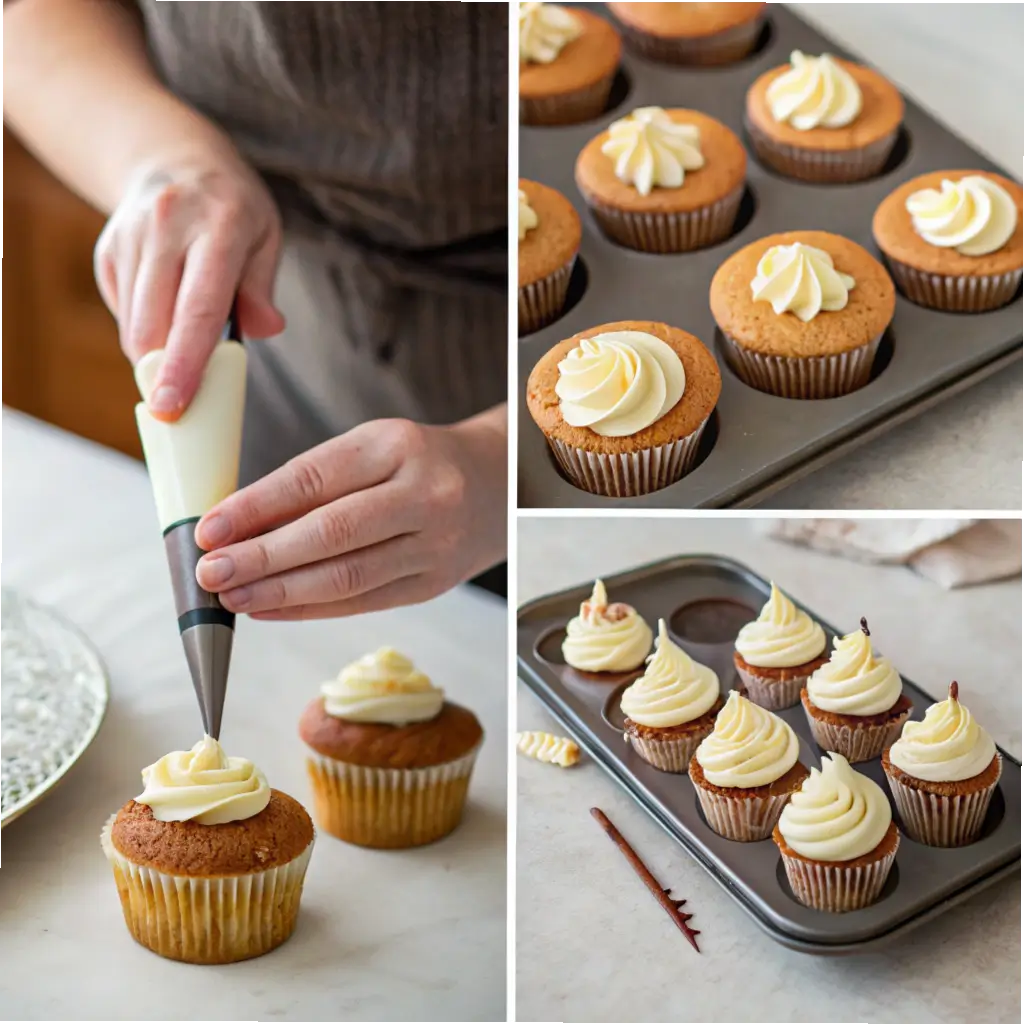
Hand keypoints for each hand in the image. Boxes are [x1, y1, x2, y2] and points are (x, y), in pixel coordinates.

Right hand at [93, 143, 285, 419]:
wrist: (174, 158)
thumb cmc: (233, 209)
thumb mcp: (266, 236)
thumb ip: (262, 287)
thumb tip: (265, 329)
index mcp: (219, 227)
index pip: (198, 308)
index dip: (185, 363)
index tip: (173, 405)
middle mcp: (167, 227)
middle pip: (155, 323)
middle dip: (164, 373)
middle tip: (181, 404)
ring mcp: (130, 238)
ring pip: (134, 325)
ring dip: (157, 353)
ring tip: (186, 342)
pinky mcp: (108, 251)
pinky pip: (124, 313)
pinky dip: (146, 329)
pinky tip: (166, 309)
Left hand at [193, 408, 507, 618]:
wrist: (502, 487)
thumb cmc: (421, 463)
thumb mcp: (372, 449)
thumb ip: (313, 483)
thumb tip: (237, 525)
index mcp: (396, 446)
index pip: (314, 479)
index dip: (256, 507)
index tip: (210, 529)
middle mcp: (423, 494)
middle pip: (331, 533)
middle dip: (262, 558)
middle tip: (212, 572)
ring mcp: (433, 544)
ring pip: (347, 577)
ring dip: (281, 592)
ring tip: (234, 597)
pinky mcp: (433, 584)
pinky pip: (364, 602)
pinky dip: (311, 609)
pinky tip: (273, 609)